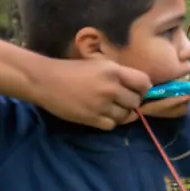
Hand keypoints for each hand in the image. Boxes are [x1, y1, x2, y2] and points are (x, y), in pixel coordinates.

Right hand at [35, 59, 151, 129]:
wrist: (45, 81)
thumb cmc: (71, 70)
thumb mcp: (98, 65)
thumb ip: (118, 75)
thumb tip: (138, 87)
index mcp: (114, 71)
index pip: (144, 83)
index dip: (143, 88)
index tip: (137, 90)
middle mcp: (111, 88)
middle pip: (136, 101)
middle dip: (132, 102)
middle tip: (121, 100)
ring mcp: (102, 105)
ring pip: (125, 115)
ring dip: (121, 113)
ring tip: (110, 108)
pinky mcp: (91, 118)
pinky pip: (112, 125)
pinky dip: (109, 122)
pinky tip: (102, 114)